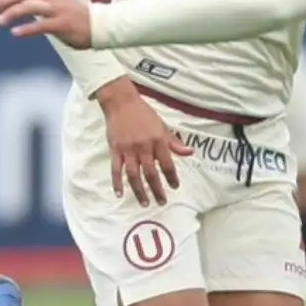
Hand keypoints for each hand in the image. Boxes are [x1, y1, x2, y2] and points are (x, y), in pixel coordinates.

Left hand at [0, 0, 92, 48]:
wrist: (100, 26)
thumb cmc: (75, 17)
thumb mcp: (56, 4)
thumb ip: (39, 3)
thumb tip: (19, 6)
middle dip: (5, 2)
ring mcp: (58, 10)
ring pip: (29, 7)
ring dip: (12, 13)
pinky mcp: (63, 24)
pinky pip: (40, 25)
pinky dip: (26, 28)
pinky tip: (15, 32)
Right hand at [96, 80, 193, 204]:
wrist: (122, 103)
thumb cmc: (144, 114)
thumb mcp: (163, 126)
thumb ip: (175, 142)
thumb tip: (190, 152)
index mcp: (158, 141)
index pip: (167, 164)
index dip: (172, 177)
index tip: (175, 186)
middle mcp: (144, 147)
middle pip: (151, 174)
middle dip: (157, 190)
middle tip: (162, 202)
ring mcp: (128, 150)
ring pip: (134, 175)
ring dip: (139, 191)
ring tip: (145, 203)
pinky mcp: (115, 150)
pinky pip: (116, 170)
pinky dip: (117, 183)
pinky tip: (119, 194)